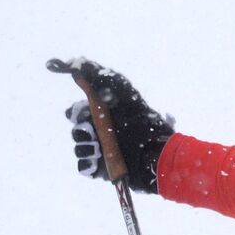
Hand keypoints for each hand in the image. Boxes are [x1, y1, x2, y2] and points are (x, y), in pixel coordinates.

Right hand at [47, 57, 172, 192]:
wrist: (159, 154)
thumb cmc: (145, 123)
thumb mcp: (126, 93)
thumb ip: (102, 76)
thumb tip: (77, 63)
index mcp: (104, 115)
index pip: (78, 111)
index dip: (76, 111)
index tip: (83, 111)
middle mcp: (101, 133)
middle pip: (76, 129)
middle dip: (81, 128)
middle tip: (91, 129)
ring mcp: (101, 152)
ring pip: (78, 148)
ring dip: (84, 146)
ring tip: (98, 147)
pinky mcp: (102, 170)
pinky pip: (83, 167)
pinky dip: (86, 163)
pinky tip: (97, 158)